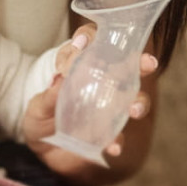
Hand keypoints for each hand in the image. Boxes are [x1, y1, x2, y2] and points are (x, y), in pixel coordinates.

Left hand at [24, 26, 157, 167]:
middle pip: (127, 66)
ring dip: (139, 102)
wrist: (41, 147)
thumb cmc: (41, 114)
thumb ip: (49, 94)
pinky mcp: (109, 134)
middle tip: (148, 63)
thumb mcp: (38, 104)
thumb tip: (60, 77)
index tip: (84, 43)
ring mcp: (110, 108)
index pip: (93, 42)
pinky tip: (114, 147)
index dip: (92, 38)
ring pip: (134, 99)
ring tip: (134, 110)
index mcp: (83, 66)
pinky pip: (119, 135)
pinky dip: (118, 141)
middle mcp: (103, 82)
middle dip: (140, 63)